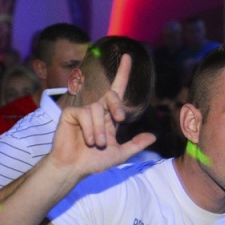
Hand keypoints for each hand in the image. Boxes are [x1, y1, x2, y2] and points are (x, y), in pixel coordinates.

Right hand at [48, 54, 155, 178]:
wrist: (74, 168)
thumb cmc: (93, 161)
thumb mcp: (120, 154)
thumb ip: (136, 144)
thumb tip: (154, 136)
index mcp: (109, 117)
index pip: (117, 91)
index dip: (123, 73)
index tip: (127, 56)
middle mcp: (97, 111)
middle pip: (112, 95)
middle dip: (118, 105)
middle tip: (119, 120)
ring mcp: (83, 111)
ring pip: (98, 109)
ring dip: (100, 129)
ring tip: (97, 143)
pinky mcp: (70, 113)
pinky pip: (85, 113)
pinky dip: (89, 128)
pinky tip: (87, 140)